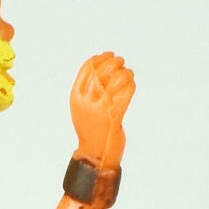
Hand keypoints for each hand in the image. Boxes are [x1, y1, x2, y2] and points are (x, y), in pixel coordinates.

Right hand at [69, 52, 134, 167]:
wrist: (95, 153)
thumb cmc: (90, 128)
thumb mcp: (81, 106)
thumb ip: (87, 88)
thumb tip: (101, 64)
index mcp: (77, 96)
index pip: (88, 67)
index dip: (101, 58)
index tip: (109, 55)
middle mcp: (88, 100)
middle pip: (104, 69)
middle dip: (115, 62)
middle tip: (121, 63)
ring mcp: (101, 108)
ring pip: (118, 78)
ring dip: (126, 73)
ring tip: (128, 75)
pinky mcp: (115, 115)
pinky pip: (127, 92)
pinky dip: (131, 85)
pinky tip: (131, 86)